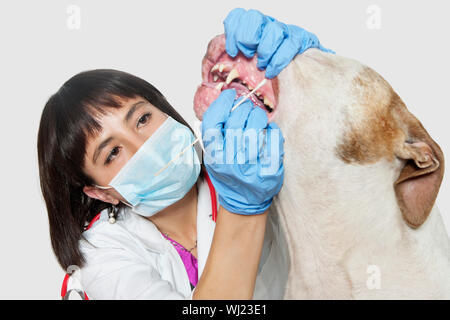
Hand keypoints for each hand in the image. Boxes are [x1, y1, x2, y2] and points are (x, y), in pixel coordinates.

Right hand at [201, 89, 284, 214]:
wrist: (244, 200)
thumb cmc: (229, 172)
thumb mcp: (213, 154)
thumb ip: (215, 131)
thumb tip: (227, 100)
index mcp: (214, 155)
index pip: (214, 121)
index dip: (222, 103)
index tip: (230, 95)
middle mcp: (231, 161)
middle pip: (238, 119)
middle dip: (245, 108)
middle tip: (247, 110)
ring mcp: (251, 166)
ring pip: (257, 126)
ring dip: (259, 117)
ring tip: (258, 120)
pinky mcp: (270, 169)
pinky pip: (274, 137)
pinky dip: (273, 130)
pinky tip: (269, 132)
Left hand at [224, 8, 334, 78]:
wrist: (306, 73)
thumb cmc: (274, 71)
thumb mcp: (249, 66)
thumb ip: (236, 62)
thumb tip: (218, 67)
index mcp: (255, 28)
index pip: (238, 16)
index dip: (232, 31)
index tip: (232, 51)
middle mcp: (270, 26)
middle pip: (253, 18)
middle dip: (246, 38)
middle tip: (247, 55)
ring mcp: (286, 32)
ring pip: (272, 30)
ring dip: (264, 51)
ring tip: (262, 65)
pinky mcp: (302, 41)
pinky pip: (289, 46)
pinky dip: (277, 61)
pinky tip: (271, 71)